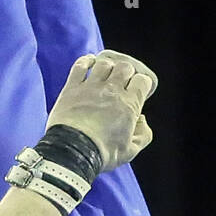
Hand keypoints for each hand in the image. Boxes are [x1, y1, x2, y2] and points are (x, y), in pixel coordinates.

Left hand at [45, 49, 157, 171]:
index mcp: (129, 104)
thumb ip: (143, 134)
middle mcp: (112, 90)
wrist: (73, 152)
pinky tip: (89, 63)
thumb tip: (142, 119)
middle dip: (126, 72)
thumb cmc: (102, 153)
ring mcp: (91, 87)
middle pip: (125, 67)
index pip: (142, 80)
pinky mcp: (72, 88)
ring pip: (104, 63)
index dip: (143, 84)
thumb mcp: (131, 151)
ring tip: (106, 74)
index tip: (138, 91)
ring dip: (108, 66)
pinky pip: (80, 66)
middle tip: (122, 82)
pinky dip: (85, 61)